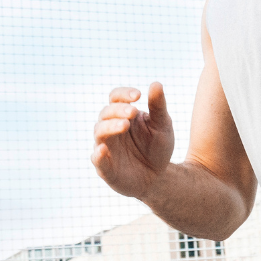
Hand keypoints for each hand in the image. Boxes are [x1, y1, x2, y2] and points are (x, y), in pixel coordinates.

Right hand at [91, 83, 175, 199]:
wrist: (159, 177)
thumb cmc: (157, 147)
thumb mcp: (162, 126)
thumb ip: (158, 106)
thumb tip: (156, 83)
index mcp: (123, 115)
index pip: (115, 98)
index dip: (123, 94)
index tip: (138, 95)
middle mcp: (110, 129)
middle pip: (105, 113)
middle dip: (118, 111)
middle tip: (133, 112)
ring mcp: (105, 148)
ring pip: (99, 133)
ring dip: (110, 127)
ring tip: (124, 124)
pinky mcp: (105, 168)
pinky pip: (97, 160)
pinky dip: (98, 155)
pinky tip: (103, 150)